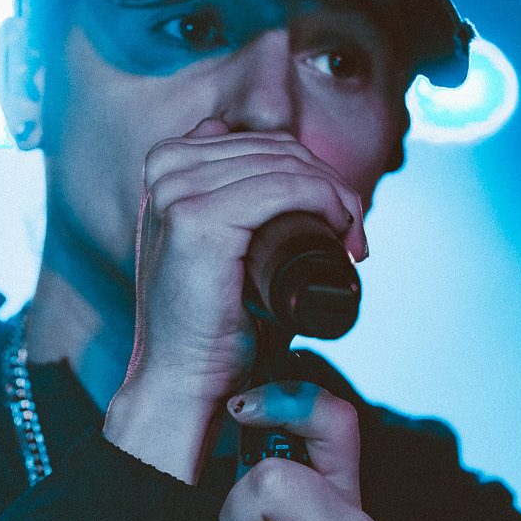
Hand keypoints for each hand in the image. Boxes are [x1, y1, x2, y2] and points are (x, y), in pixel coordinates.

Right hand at [124, 119, 367, 414]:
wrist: (183, 378)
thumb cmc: (215, 322)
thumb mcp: (226, 244)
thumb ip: (243, 197)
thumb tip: (292, 164)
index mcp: (168, 164)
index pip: (263, 143)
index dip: (313, 172)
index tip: (341, 220)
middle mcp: (166, 168)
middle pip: (277, 149)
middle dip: (331, 185)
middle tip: (354, 235)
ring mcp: (176, 191)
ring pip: (285, 165)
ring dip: (337, 196)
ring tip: (352, 242)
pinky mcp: (195, 219)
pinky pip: (282, 188)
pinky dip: (325, 201)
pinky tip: (340, 230)